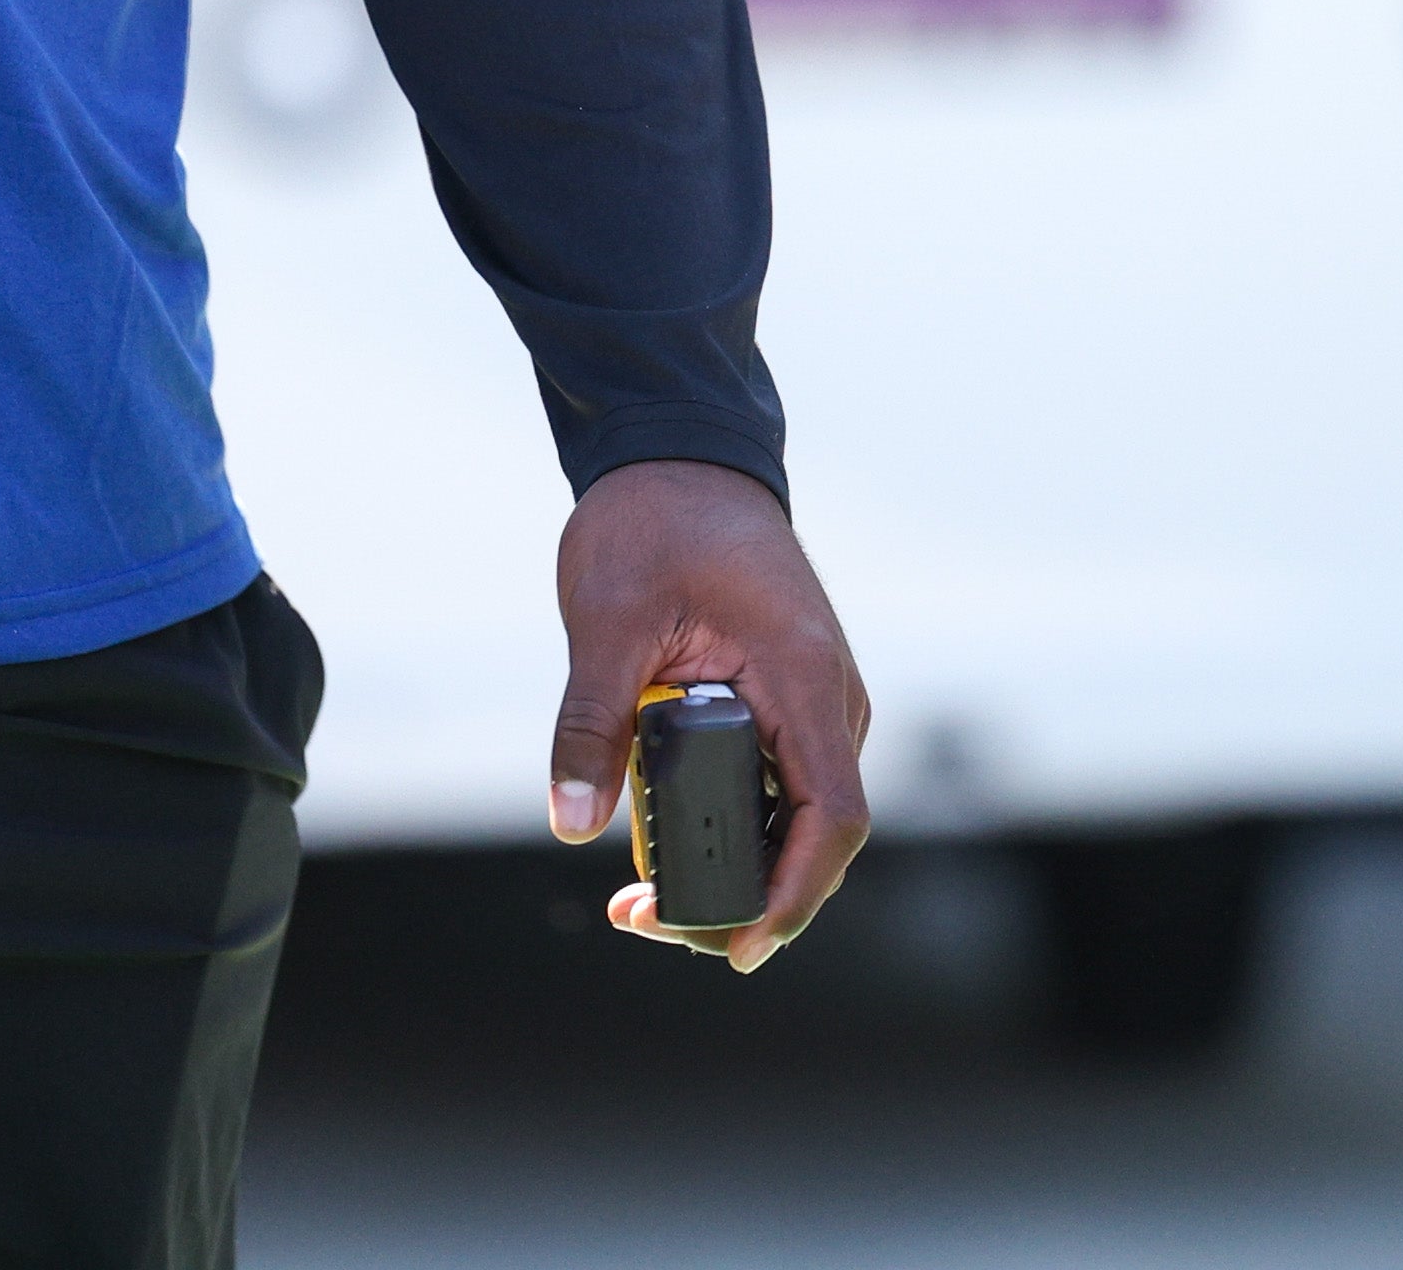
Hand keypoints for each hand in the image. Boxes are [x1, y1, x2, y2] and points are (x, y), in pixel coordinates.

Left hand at [542, 458, 868, 971]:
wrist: (681, 458)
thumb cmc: (654, 524)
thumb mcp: (608, 619)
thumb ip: (592, 720)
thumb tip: (570, 822)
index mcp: (803, 676)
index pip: (832, 816)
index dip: (794, 894)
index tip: (738, 945)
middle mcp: (829, 698)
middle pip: (816, 837)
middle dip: (744, 900)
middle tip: (644, 923)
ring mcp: (815, 702)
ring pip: (798, 820)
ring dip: (736, 872)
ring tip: (638, 904)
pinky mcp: (790, 703)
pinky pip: (779, 788)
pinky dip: (733, 831)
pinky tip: (659, 852)